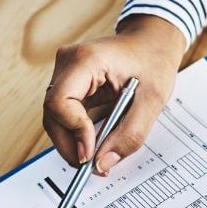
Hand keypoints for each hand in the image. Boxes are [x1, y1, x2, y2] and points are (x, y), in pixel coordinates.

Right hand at [43, 15, 184, 173]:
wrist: (152, 42)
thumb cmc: (153, 60)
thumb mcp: (152, 100)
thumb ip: (130, 135)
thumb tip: (102, 164)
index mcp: (86, 59)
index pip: (60, 102)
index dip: (73, 132)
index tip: (91, 154)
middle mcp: (68, 63)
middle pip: (53, 114)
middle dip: (70, 145)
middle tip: (93, 165)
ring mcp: (65, 73)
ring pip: (55, 118)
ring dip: (72, 142)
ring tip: (95, 157)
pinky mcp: (69, 84)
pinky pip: (64, 115)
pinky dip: (76, 133)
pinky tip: (92, 144)